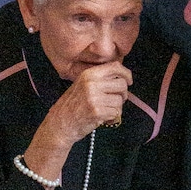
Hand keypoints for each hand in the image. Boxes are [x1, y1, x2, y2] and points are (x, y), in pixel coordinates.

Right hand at [24, 61, 132, 180]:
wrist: (61, 122)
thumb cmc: (73, 105)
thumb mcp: (82, 84)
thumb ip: (100, 79)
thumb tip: (122, 78)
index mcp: (89, 74)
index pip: (115, 67)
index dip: (126, 74)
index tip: (129, 81)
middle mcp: (92, 83)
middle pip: (122, 84)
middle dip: (123, 94)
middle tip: (116, 100)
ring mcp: (94, 98)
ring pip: (120, 100)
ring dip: (117, 108)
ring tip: (106, 110)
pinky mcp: (98, 112)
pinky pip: (116, 112)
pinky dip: (113, 117)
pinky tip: (104, 118)